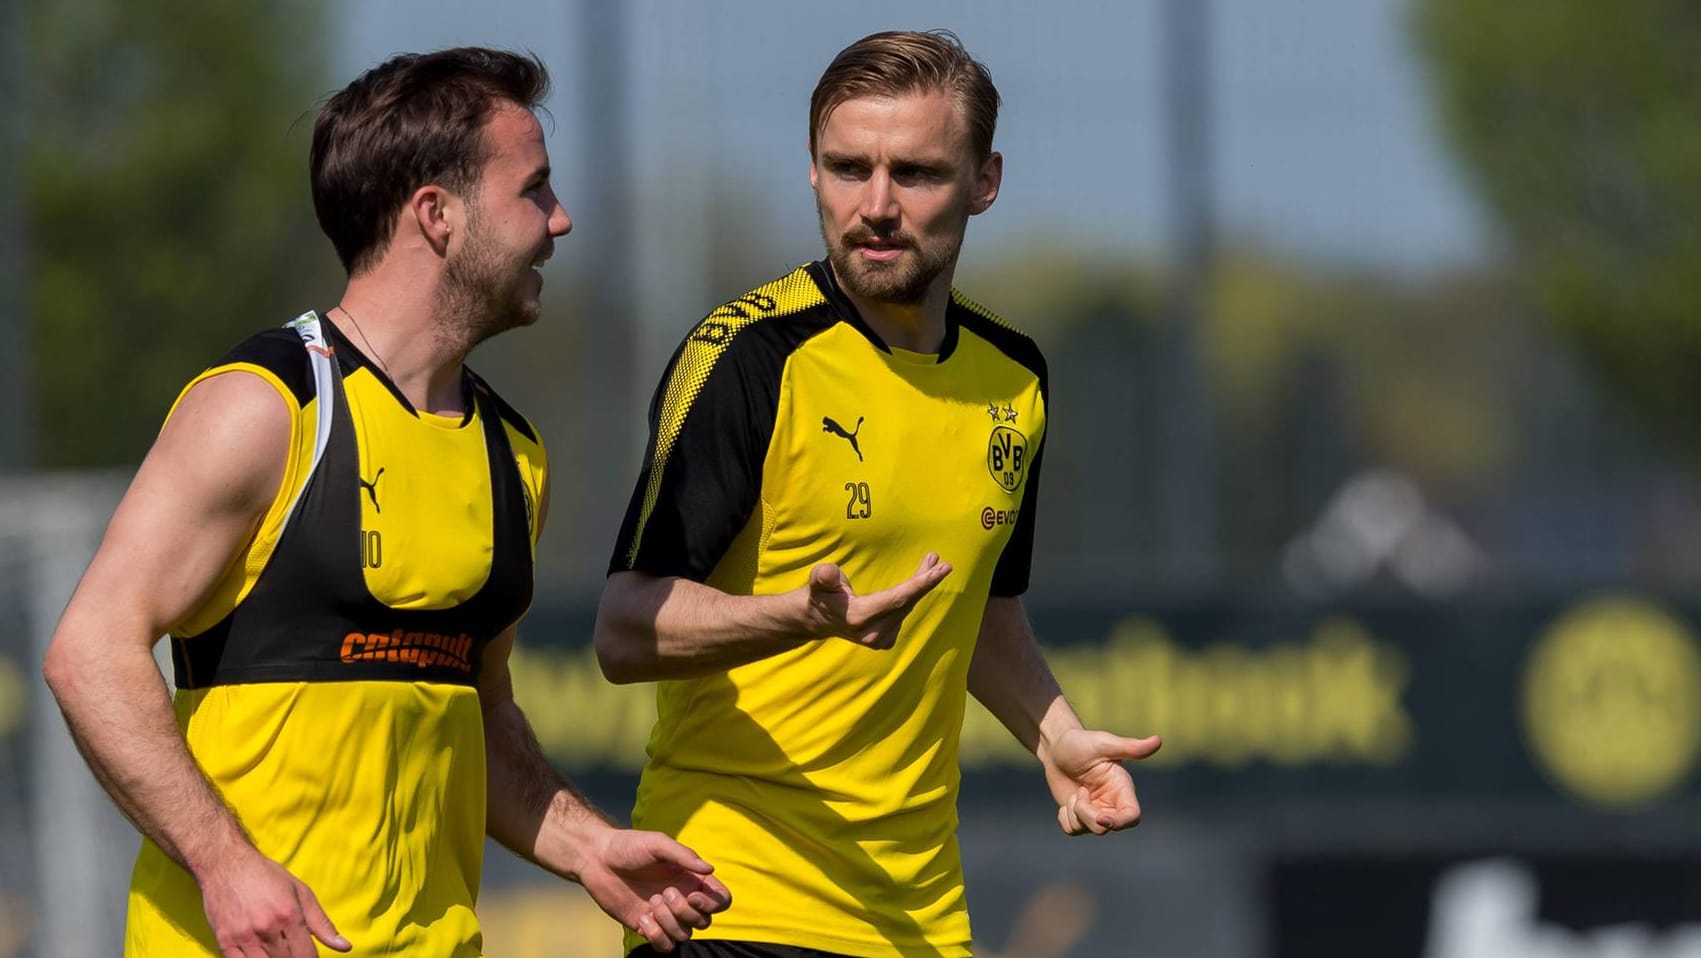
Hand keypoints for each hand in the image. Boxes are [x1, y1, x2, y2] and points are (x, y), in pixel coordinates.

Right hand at [198, 848, 349, 956]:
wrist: (226, 864)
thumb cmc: (267, 876)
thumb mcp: (301, 892)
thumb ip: (322, 923)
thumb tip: (345, 947)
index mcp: (289, 915)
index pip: (306, 956)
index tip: (308, 955)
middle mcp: (267, 928)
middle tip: (291, 947)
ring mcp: (243, 936)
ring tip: (276, 948)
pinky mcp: (224, 940)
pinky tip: (259, 954)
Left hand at [576, 828, 732, 953]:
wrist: (596, 859)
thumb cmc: (629, 846)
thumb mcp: (658, 844)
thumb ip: (684, 856)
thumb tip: (711, 870)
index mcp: (691, 878)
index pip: (721, 900)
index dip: (714, 904)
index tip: (693, 895)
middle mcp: (682, 898)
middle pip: (705, 921)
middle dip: (685, 912)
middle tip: (664, 893)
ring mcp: (665, 915)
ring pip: (685, 935)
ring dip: (669, 922)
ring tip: (650, 904)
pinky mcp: (647, 927)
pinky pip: (665, 946)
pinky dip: (657, 936)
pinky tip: (642, 919)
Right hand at [803, 552, 951, 649]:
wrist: (815, 619)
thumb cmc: (819, 594)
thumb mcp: (817, 581)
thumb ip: (823, 577)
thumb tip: (829, 573)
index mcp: (858, 617)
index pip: (897, 599)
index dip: (921, 584)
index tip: (942, 569)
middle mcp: (872, 633)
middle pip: (906, 603)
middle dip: (925, 580)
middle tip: (939, 561)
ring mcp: (879, 640)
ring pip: (907, 608)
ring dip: (920, 586)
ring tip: (931, 562)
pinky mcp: (884, 641)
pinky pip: (903, 614)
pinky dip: (911, 597)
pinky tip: (916, 582)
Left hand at [1041, 729, 1162, 835]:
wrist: (1056, 746)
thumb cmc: (1081, 742)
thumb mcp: (1103, 743)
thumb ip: (1130, 747)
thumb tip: (1158, 740)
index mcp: (1122, 788)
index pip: (1132, 816)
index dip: (1119, 822)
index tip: (1100, 817)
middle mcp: (1112, 803)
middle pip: (1107, 827)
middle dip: (1087, 815)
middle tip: (1078, 792)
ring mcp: (1096, 810)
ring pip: (1088, 829)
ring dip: (1074, 812)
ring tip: (1075, 791)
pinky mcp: (1079, 815)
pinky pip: (1073, 830)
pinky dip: (1065, 818)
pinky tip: (1067, 800)